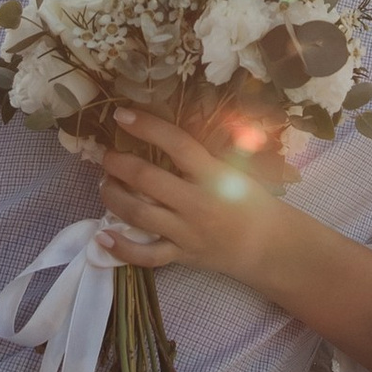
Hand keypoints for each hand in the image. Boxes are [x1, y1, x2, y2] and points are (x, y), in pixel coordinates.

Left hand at [97, 109, 286, 282]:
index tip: (122, 115)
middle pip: (147, 179)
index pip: (176, 144)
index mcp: (214, 175)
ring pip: (139, 214)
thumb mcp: (238, 168)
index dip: (147, 127)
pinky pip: (146, 256)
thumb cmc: (252, 201)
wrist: (268, 245)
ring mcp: (186, 232)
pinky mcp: (181, 255)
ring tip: (104, 184)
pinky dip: (121, 248)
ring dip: (113, 197)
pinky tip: (102, 236)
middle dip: (118, 164)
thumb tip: (187, 116)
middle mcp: (197, 202)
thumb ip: (210, 149)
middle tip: (107, 156)